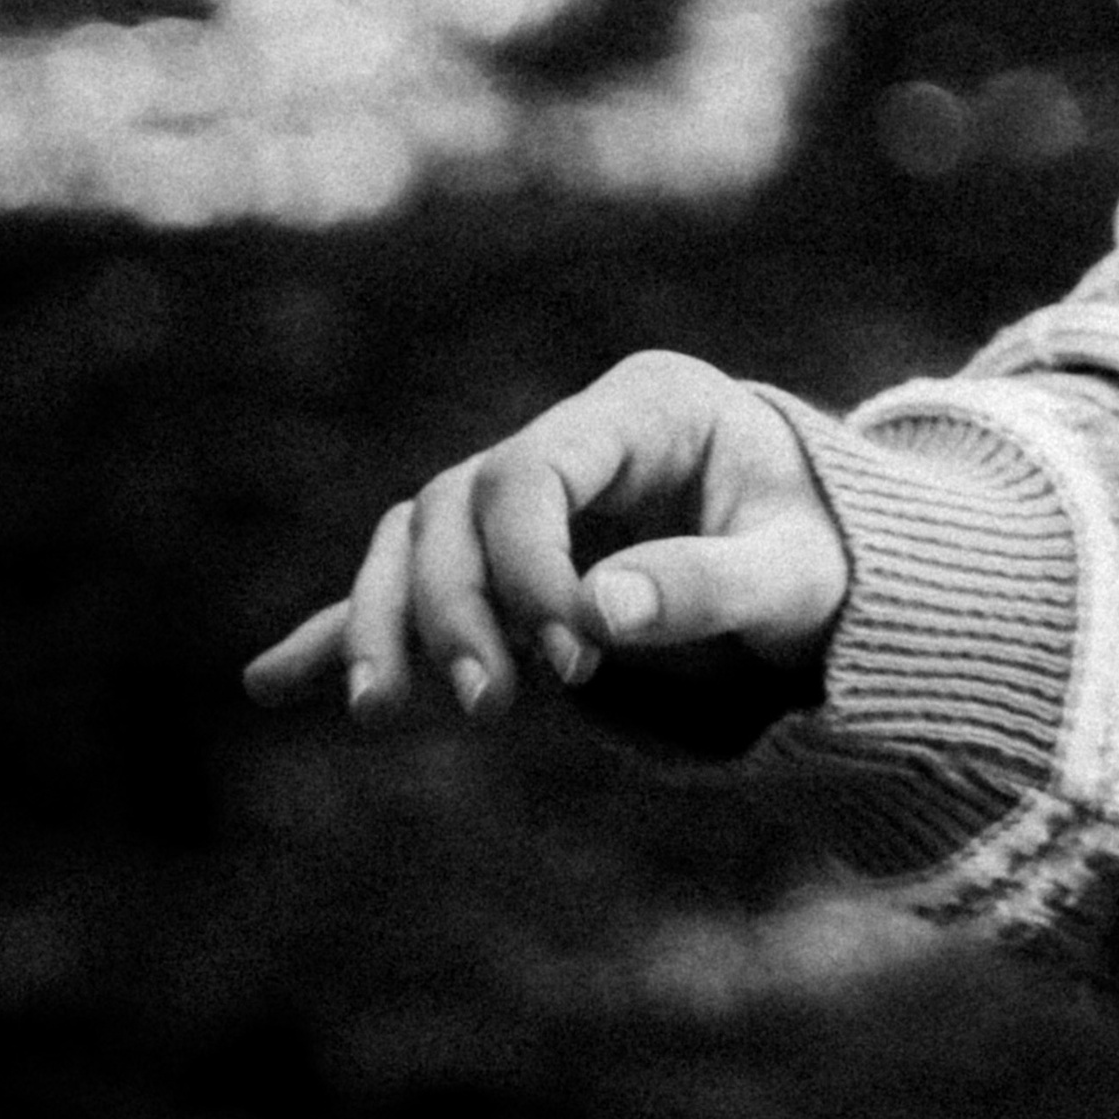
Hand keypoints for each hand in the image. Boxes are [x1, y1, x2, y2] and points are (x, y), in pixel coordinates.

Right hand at [242, 352, 848, 722]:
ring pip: (416, 537)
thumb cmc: (839, 557)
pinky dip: (351, 629)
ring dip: (387, 621)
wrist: (844, 562)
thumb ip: (713, 585)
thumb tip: (599, 612)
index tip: (576, 655)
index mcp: (649, 407)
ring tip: (378, 711)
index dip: (529, 564)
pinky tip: (274, 683)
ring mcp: (534, 494)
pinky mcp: (512, 560)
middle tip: (495, 704)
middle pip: (458, 504)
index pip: (535, 470)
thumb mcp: (804, 575)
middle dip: (455, 605)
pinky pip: (416, 584)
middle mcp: (577, 439)